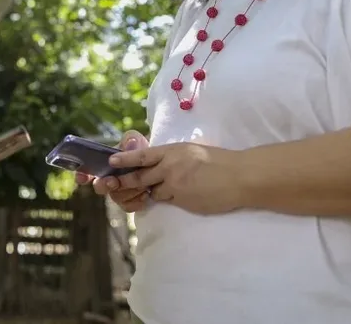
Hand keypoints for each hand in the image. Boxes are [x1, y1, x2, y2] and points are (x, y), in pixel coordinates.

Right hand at [76, 131, 151, 212]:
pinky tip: (146, 194)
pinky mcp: (130, 203)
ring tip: (143, 184)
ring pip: (116, 197)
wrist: (158, 164)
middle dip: (104, 185)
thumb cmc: (142, 150)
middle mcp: (108, 180)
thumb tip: (130, 144)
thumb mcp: (136, 141)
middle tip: (113, 182)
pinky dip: (137, 201)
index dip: (82, 175)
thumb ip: (131, 140)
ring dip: (128, 191)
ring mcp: (119, 193)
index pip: (87, 171)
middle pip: (99, 187)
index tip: (82, 178)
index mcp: (105, 164)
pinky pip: (128, 207)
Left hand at [107, 141, 244, 214]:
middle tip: (110, 184)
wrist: (239, 176)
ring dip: (153, 192)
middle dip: (125, 182)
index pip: (142, 155)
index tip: (110, 161)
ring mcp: (174, 184)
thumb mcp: (192, 152)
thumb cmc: (219, 162)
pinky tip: (184, 195)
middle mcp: (169, 166)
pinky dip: (169, 199)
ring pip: (152, 191)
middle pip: (139, 176)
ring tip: (166, 189)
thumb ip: (173, 158)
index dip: (125, 159)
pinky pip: (168, 200)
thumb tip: (160, 164)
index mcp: (172, 150)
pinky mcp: (181, 199)